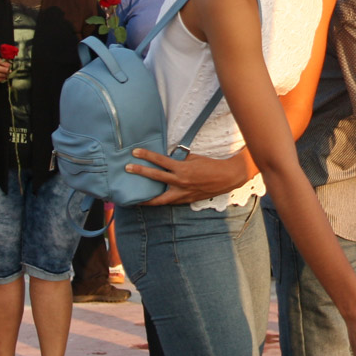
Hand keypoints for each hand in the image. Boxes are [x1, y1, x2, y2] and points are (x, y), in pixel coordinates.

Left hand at [129, 148, 251, 204]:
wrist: (227, 177)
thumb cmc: (211, 166)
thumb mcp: (194, 159)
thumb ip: (179, 160)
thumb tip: (167, 158)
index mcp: (182, 169)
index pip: (160, 161)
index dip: (147, 156)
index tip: (135, 152)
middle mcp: (180, 182)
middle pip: (155, 177)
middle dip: (140, 172)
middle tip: (128, 168)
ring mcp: (183, 193)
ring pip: (160, 199)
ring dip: (146, 199)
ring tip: (134, 199)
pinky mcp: (187, 200)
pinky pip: (170, 202)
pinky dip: (161, 202)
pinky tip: (154, 202)